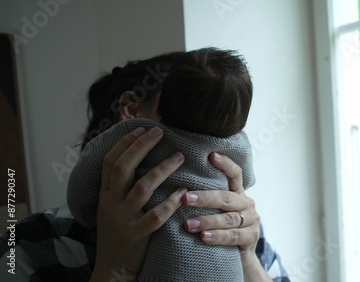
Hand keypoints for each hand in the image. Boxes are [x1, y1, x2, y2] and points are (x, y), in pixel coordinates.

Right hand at [90, 127, 186, 280]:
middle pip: (123, 168)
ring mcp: (123, 220)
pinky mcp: (136, 235)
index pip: (111, 162)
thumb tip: (134, 160)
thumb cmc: (117, 235)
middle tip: (160, 133)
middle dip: (141, 147)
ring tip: (179, 157)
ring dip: (161, 170)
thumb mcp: (110, 208)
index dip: (125, 143)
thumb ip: (118, 188)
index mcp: (105, 195)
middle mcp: (111, 204)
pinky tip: (182, 192)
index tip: (141, 128)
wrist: (112, 269)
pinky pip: (155, 216)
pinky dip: (169, 203)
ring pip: (141, 188)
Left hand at [183, 153, 270, 280]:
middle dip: (204, 198)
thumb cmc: (220, 229)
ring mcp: (252, 220)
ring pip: (229, 218)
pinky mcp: (252, 237)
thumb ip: (206, 199)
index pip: (235, 174)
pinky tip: (204, 237)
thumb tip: (176, 186)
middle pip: (226, 197)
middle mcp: (247, 203)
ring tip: (189, 225)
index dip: (225, 164)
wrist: (240, 258)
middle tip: (184, 199)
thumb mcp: (215, 211)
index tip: (211, 155)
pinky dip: (218, 236)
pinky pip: (233, 235)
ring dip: (207, 221)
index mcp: (238, 192)